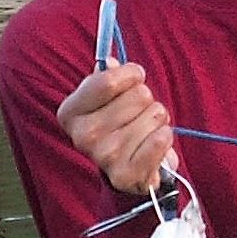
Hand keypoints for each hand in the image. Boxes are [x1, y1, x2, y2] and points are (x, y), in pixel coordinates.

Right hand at [57, 61, 174, 195]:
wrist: (130, 172)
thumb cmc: (120, 127)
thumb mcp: (108, 98)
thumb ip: (108, 76)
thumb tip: (110, 62)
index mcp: (71, 112)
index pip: (108, 80)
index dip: (131, 74)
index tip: (136, 77)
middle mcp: (83, 136)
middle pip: (138, 96)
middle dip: (147, 101)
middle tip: (140, 115)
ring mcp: (105, 157)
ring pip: (154, 115)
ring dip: (157, 121)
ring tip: (147, 132)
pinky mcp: (128, 175)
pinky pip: (161, 139)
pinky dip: (165, 137)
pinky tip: (156, 143)